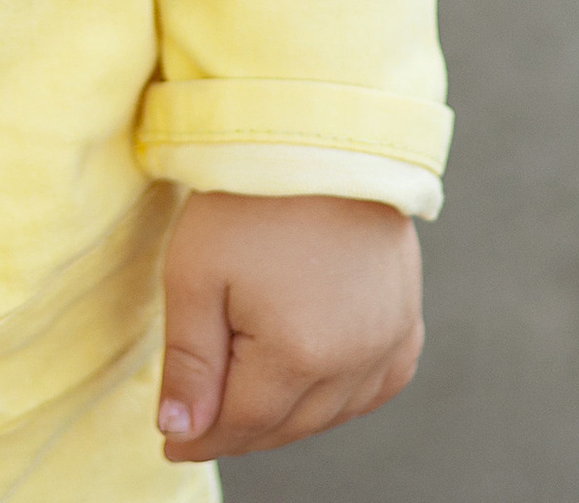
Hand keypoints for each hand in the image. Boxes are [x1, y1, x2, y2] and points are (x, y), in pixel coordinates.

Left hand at [157, 192, 421, 462]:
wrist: (319, 134)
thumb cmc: (249, 196)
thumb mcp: (196, 272)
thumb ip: (190, 362)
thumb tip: (180, 432)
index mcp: (299, 354)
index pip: (243, 424)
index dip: (201, 437)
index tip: (172, 444)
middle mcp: (355, 361)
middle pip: (287, 425)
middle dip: (241, 429)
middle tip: (200, 427)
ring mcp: (389, 343)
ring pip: (330, 414)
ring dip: (288, 415)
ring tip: (247, 401)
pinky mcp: (406, 323)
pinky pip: (374, 388)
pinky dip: (339, 396)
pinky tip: (312, 383)